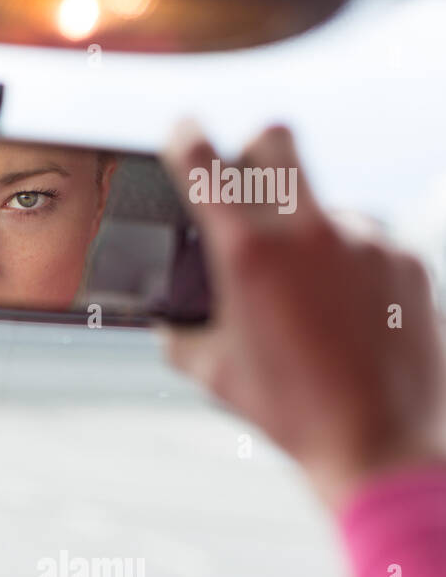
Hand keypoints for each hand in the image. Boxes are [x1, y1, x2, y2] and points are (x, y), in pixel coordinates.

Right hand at [158, 121, 445, 509]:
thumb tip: (170, 319)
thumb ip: (181, 334)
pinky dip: (346, 260)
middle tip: (243, 180)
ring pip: (324, 199)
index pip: (205, 163)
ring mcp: (366, 240)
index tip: (183, 131)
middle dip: (253, 149)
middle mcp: (310, 231)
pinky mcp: (406, 260)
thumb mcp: (214, 374)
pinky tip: (342, 308)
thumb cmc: (292, 413)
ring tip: (303, 290)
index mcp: (249, 253)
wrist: (382, 445)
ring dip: (304, 224)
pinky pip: (366, 237)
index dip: (186, 137)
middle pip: (277, 139)